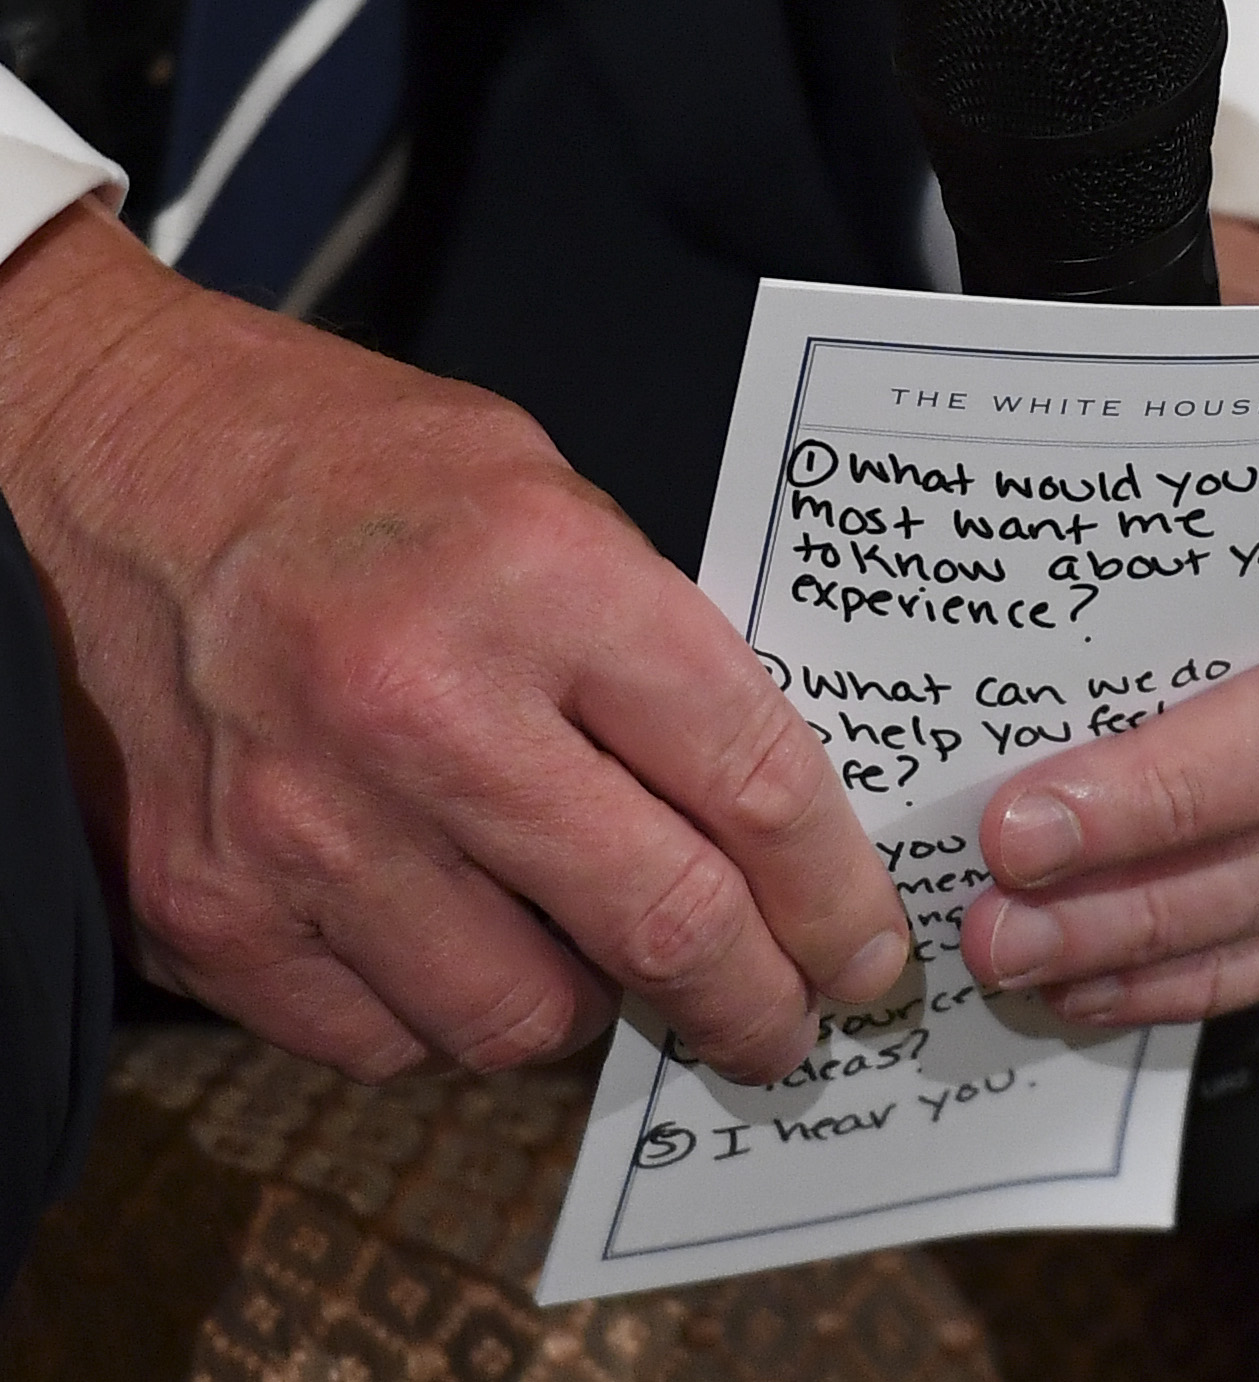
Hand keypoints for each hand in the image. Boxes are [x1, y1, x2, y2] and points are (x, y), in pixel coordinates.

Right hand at [0, 200, 908, 1082]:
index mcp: (538, 580)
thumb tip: (762, 817)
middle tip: (780, 1023)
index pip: (749, 783)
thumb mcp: (552, 498)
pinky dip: (441, 1010)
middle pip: (662, 927)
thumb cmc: (348, 467)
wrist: (114, 459)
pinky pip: (382, 1038)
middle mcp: (419, 712)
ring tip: (589, 954)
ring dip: (587, 1008)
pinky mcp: (208, 908)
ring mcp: (302, 825)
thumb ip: (659, 655)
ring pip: (522, 1018)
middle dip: (753, 1003)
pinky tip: (447, 935)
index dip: (834, 895)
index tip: (861, 952)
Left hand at [954, 220, 1258, 1023]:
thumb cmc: (1225, 376)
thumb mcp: (1185, 344)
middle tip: (998, 902)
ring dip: (1156, 933)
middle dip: (1145, 860)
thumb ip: (1109, 410)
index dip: (1168, 762)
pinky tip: (1091, 986)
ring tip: (1016, 954)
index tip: (1019, 812)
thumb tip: (952, 498)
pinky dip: (1202, 971)